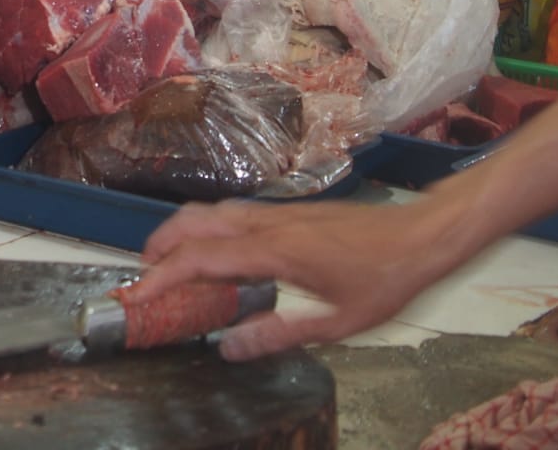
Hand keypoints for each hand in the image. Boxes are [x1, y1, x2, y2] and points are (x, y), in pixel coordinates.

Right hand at [129, 196, 452, 359]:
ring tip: (172, 265)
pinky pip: (231, 213)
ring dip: (181, 233)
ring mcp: (276, 212)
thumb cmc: (384, 279)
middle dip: (160, 245)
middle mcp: (266, 222)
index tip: (137, 293)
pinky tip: (218, 254)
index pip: (199, 258)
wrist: (420, 234)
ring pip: (210, 211)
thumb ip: (280, 334)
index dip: (161, 275)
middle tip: (146, 277)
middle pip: (193, 221)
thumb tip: (231, 348)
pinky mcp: (287, 211)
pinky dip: (207, 229)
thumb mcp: (338, 323)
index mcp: (272, 250)